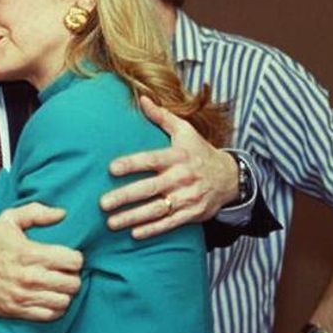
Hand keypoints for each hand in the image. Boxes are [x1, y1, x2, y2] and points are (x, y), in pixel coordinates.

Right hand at [0, 203, 83, 321]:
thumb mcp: (9, 219)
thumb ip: (37, 212)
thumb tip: (62, 213)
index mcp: (30, 253)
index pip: (72, 261)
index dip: (76, 258)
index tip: (70, 257)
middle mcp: (29, 277)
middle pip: (72, 283)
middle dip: (73, 276)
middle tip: (66, 272)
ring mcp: (23, 296)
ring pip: (64, 301)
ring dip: (66, 293)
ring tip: (60, 285)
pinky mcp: (17, 310)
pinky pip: (50, 315)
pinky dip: (56, 308)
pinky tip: (51, 298)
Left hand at [102, 96, 238, 238]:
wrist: (229, 177)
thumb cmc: (199, 151)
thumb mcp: (185, 131)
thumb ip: (161, 117)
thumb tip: (142, 98)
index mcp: (177, 156)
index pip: (151, 159)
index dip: (132, 164)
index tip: (111, 169)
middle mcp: (181, 177)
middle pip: (150, 188)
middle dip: (125, 196)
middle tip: (103, 203)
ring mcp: (187, 197)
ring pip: (157, 209)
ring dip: (133, 217)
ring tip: (111, 223)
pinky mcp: (192, 214)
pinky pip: (170, 223)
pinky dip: (153, 229)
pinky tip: (134, 233)